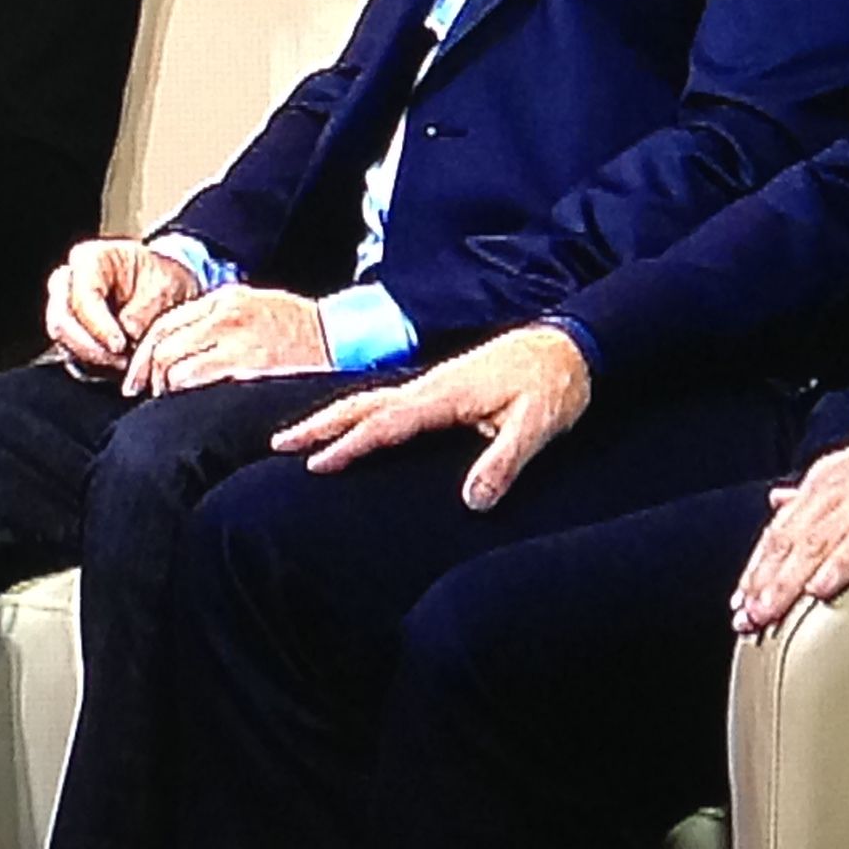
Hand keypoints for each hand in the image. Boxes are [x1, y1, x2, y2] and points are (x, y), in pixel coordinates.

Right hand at [43, 238, 202, 374]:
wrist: (166, 292)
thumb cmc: (163, 281)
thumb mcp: (166, 286)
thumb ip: (145, 308)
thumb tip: (128, 332)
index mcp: (91, 259)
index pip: (82, 295)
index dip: (97, 324)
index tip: (120, 345)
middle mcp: (70, 283)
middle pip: (61, 320)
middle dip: (90, 348)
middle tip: (120, 361)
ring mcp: (67, 310)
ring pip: (64, 342)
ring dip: (93, 359)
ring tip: (125, 365)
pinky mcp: (72, 336)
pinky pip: (73, 356)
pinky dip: (95, 366)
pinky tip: (119, 367)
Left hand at [126, 285, 329, 397]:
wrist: (342, 339)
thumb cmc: (300, 330)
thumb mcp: (256, 308)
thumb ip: (219, 320)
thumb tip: (181, 345)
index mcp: (225, 299)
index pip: (164, 324)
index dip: (144, 354)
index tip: (138, 377)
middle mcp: (224, 314)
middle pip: (161, 345)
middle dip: (148, 375)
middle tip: (147, 395)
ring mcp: (234, 339)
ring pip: (172, 366)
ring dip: (165, 388)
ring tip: (173, 403)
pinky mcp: (245, 365)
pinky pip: (193, 381)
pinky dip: (184, 395)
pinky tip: (192, 406)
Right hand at [272, 324, 591, 511]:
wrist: (570, 345)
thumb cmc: (555, 385)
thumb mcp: (538, 427)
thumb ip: (504, 463)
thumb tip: (473, 503)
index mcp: (447, 394)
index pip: (389, 423)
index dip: (352, 444)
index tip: (317, 464)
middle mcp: (431, 386)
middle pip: (363, 404)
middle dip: (320, 423)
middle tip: (278, 442)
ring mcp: (433, 384)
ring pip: (370, 399)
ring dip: (332, 416)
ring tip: (296, 436)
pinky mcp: (441, 388)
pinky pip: (387, 400)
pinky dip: (358, 412)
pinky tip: (349, 426)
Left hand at [730, 409, 848, 634]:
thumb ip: (822, 492)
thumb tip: (780, 502)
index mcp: (832, 478)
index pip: (782, 528)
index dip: (758, 566)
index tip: (740, 601)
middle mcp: (843, 484)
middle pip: (790, 538)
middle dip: (763, 581)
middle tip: (745, 619)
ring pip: (817, 541)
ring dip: (788, 581)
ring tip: (768, 613)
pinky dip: (839, 564)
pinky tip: (820, 590)